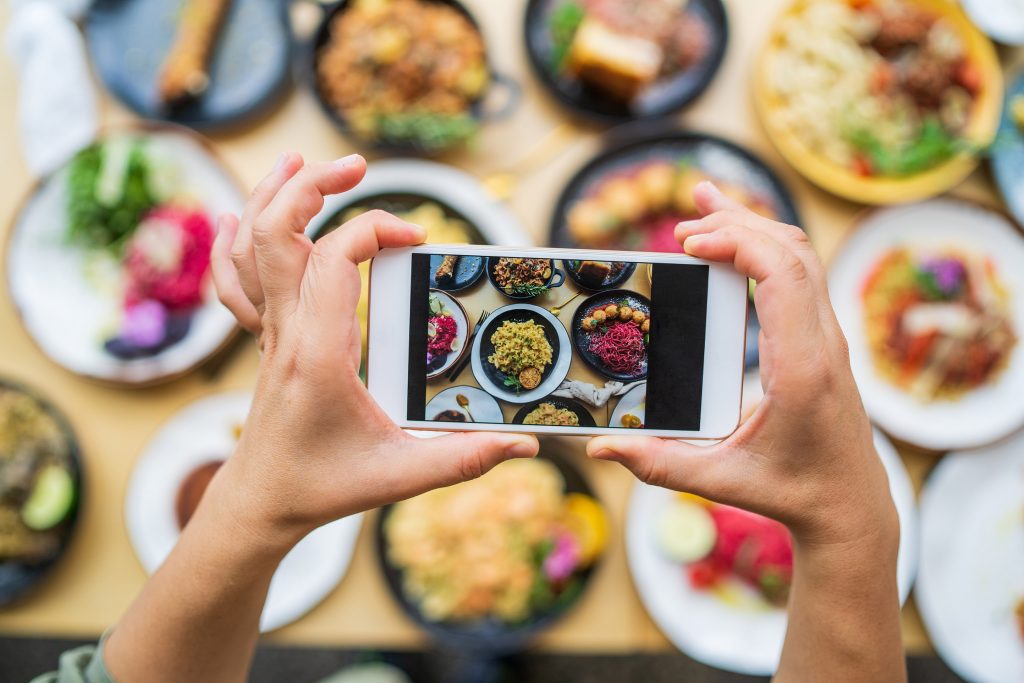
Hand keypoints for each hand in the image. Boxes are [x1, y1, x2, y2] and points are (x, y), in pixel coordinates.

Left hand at [208, 152, 538, 548]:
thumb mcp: (399, 477)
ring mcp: (268, 332)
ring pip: (250, 246)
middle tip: (358, 166)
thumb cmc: (324, 486)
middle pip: (278, 232)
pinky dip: (234, 241)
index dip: (376, 230)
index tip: (419, 239)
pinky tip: (239, 215)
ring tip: (303, 162)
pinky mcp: (264, 338)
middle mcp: (286, 332)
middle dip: (314, 185)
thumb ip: (464, 459)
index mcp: (319, 353)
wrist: (260, 502)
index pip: (334, 259)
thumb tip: (525, 445)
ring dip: (273, 196)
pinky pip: (234, 280)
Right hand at [586, 182, 896, 547]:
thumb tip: (599, 445)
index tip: (688, 243)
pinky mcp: (821, 338)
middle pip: (790, 250)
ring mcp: (827, 336)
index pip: (781, 276)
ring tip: (704, 206)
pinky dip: (765, 245)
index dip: (737, 242)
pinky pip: (799, 273)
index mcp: (802, 367)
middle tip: (680, 228)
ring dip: (752, 225)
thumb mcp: (721, 482)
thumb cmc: (793, 492)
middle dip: (735, 224)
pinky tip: (735, 238)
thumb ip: (658, 463)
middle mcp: (822, 342)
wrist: (851, 503)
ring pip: (799, 254)